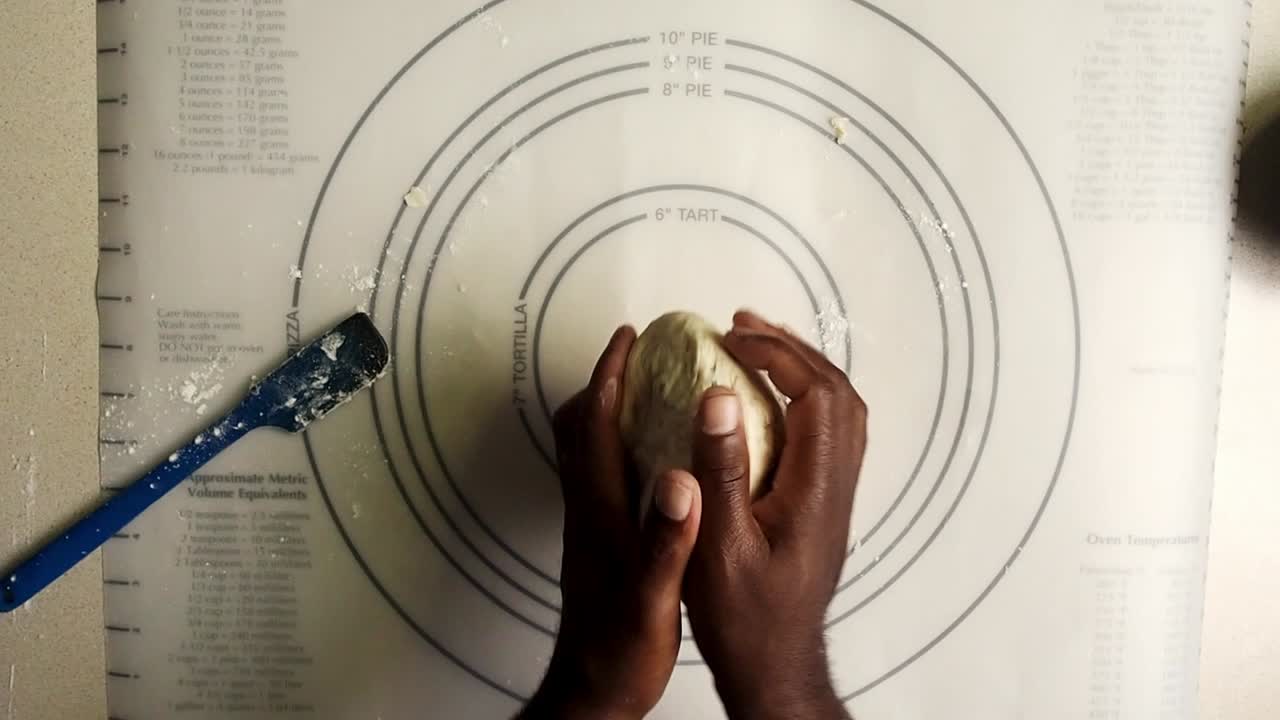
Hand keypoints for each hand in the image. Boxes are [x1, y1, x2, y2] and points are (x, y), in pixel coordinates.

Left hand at [519, 326, 702, 719]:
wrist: (593, 687)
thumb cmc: (622, 648)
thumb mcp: (655, 598)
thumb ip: (668, 540)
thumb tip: (680, 480)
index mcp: (601, 512)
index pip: (599, 426)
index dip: (612, 374)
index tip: (630, 337)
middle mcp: (587, 507)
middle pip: (581, 426)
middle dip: (605, 379)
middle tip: (638, 353)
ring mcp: (588, 521)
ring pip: (585, 447)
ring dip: (607, 407)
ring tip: (645, 388)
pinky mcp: (595, 538)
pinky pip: (598, 470)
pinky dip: (617, 442)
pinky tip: (653, 452)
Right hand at [681, 311, 866, 719]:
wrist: (775, 664)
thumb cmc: (744, 617)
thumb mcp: (719, 544)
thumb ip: (722, 469)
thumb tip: (721, 397)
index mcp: (816, 489)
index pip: (816, 395)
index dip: (777, 355)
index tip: (731, 338)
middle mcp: (836, 485)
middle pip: (836, 393)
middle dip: (791, 349)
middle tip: (742, 325)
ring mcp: (833, 494)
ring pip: (837, 410)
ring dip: (800, 369)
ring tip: (755, 345)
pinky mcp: (821, 504)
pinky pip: (824, 431)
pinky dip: (799, 397)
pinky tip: (763, 398)